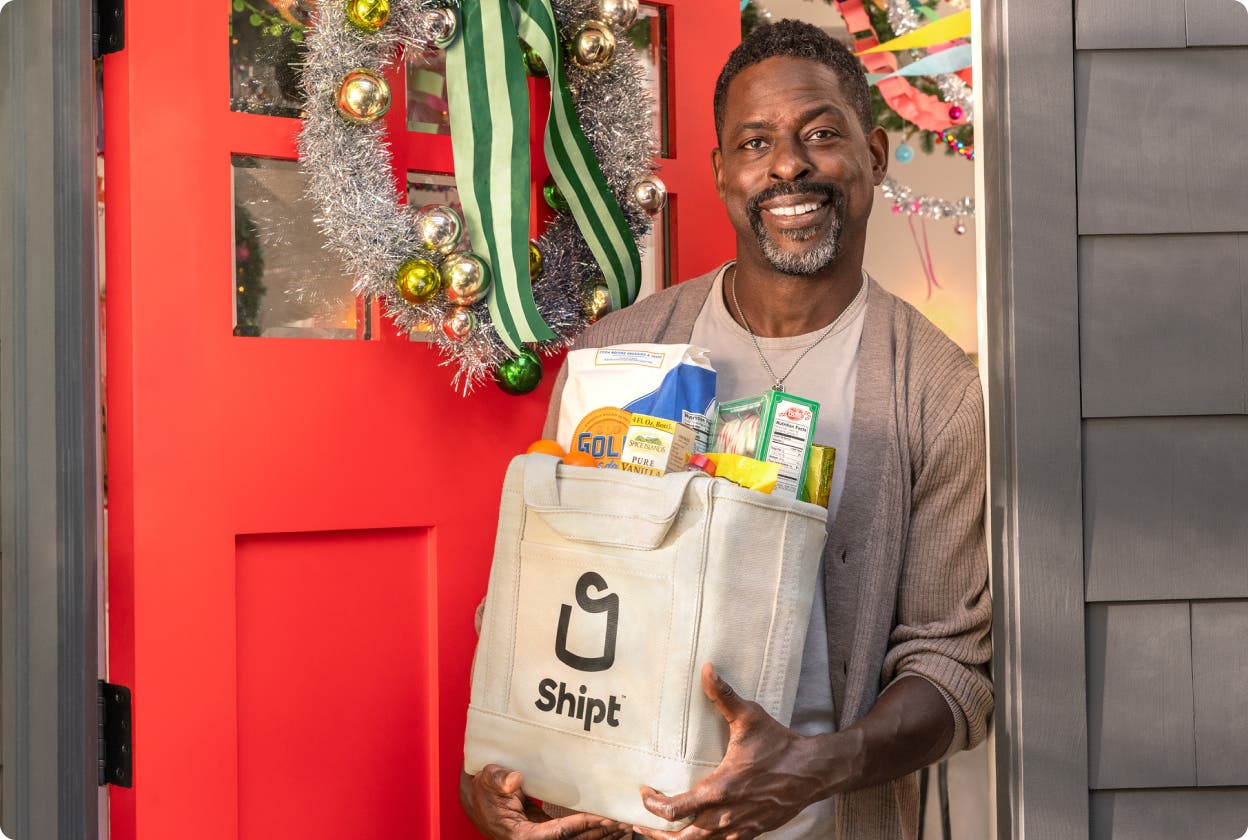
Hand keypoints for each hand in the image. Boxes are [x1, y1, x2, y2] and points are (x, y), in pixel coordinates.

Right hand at [460, 765, 632, 839]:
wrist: (477, 798)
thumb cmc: (484, 788)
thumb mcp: (487, 779)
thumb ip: (498, 779)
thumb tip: (515, 779)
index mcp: (520, 835)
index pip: (558, 833)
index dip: (582, 825)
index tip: (604, 816)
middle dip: (600, 833)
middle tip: (624, 822)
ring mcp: (541, 838)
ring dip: (600, 835)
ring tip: (624, 826)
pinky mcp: (545, 833)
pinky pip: (572, 835)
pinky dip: (591, 830)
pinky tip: (608, 825)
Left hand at [633, 664, 843, 839]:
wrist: (813, 771)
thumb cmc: (779, 745)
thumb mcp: (750, 717)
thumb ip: (724, 695)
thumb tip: (707, 669)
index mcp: (719, 790)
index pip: (674, 810)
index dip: (653, 804)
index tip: (645, 791)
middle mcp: (726, 815)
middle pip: (682, 839)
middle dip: (657, 832)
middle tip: (641, 821)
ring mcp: (739, 828)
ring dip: (678, 839)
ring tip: (662, 830)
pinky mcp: (751, 832)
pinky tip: (697, 829)